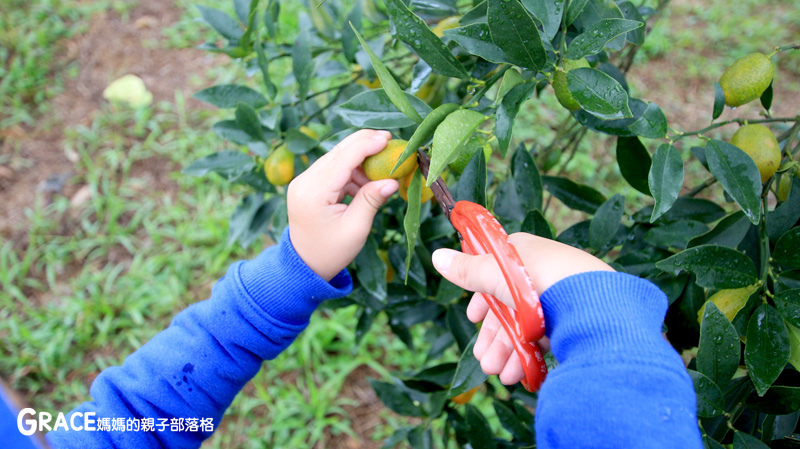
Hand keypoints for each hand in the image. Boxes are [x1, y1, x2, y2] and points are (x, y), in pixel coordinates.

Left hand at [288, 129, 398, 280]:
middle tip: (390, 141)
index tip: (389, 139)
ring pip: (336, 157)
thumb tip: (393, 180)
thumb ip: (371, 200)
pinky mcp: (308, 184)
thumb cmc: (331, 252)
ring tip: (380, 175)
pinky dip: (351, 171)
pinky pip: (333, 168)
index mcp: (313, 192)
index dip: (367, 145)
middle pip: (338, 151)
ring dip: (360, 161)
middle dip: (365, 144)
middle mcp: (304, 181)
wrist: (305, 265)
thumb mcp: (355, 228)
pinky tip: (365, 183)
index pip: (343, 158)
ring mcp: (304, 181)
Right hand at [431, 233, 612, 384]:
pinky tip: (520, 375)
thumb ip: (467, 270)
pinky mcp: (574, 320)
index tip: (472, 318)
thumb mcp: (494, 273)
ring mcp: (560, 297)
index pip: (495, 272)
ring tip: (500, 374)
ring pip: (526, 327)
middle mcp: (541, 274)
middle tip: (485, 361)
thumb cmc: (538, 280)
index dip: (481, 298)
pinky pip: (546, 339)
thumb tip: (437, 256)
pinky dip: (530, 356)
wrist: (591, 304)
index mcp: (524, 254)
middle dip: (494, 338)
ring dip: (508, 352)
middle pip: (509, 308)